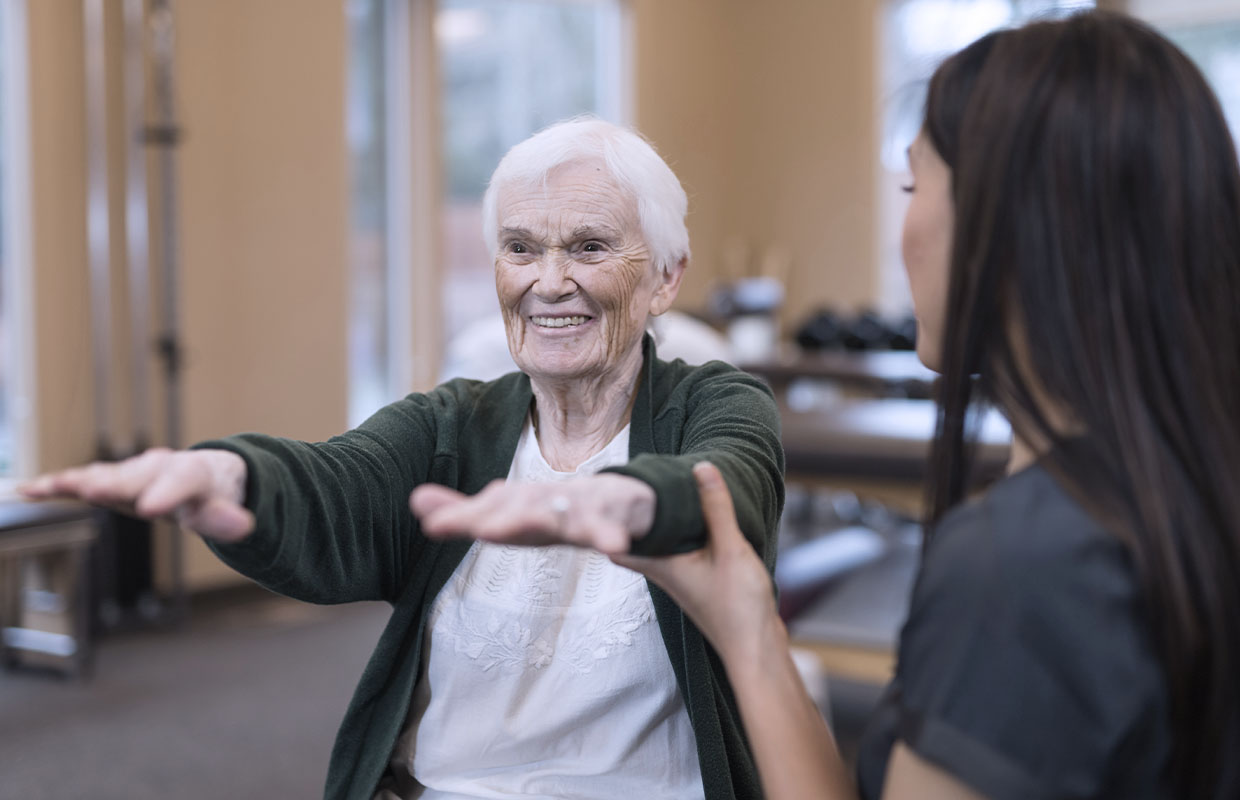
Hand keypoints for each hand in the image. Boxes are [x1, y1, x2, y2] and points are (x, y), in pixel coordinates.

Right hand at [18, 448, 254, 541]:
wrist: (206, 474)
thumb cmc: (215, 494)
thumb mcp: (227, 510)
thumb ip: (228, 519)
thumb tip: (245, 526)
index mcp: (192, 473)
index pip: (183, 480)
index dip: (167, 494)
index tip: (151, 507)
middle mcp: (159, 466)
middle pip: (136, 476)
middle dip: (115, 484)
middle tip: (94, 491)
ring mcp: (132, 471)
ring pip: (104, 475)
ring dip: (76, 481)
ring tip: (47, 488)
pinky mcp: (112, 479)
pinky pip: (83, 480)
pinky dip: (59, 485)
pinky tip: (28, 490)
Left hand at [410, 473, 654, 555]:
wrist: (626, 502)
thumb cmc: (557, 511)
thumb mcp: (509, 515)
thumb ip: (464, 513)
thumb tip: (414, 500)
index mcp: (521, 507)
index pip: (490, 511)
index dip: (465, 517)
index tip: (435, 525)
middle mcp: (547, 503)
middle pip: (524, 508)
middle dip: (503, 517)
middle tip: (481, 528)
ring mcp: (582, 508)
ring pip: (566, 515)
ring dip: (551, 520)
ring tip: (533, 533)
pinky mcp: (614, 517)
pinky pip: (612, 528)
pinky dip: (611, 534)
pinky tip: (616, 548)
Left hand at [611, 462, 779, 663]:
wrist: (756, 648)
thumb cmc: (738, 605)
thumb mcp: (729, 548)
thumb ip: (715, 508)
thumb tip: (700, 468)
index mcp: (661, 564)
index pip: (618, 541)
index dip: (612, 517)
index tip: (612, 490)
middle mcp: (665, 572)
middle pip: (637, 540)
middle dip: (634, 515)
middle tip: (637, 483)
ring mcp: (681, 579)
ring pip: (660, 544)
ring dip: (661, 522)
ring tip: (665, 492)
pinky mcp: (699, 581)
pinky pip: (681, 550)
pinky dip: (682, 533)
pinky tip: (697, 519)